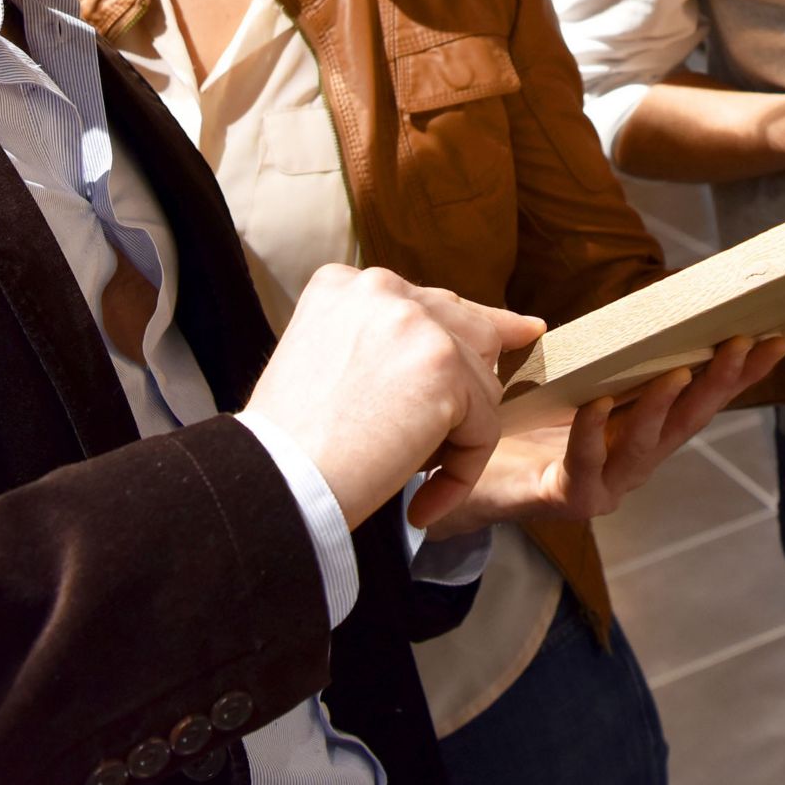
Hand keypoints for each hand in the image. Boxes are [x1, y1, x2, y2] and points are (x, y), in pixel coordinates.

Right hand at [245, 263, 544, 531]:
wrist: (271, 482)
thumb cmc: (287, 446)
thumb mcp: (319, 362)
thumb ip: (374, 344)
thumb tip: (443, 353)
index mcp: (345, 285)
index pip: (425, 302)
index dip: (459, 331)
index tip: (514, 331)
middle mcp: (382, 288)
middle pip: (466, 323)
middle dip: (480, 368)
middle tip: (492, 398)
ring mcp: (417, 323)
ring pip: (479, 380)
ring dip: (459, 435)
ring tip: (418, 478)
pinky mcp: (445, 367)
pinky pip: (483, 426)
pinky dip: (463, 471)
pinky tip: (425, 500)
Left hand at [445, 335, 784, 529]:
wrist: (460, 478)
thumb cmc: (516, 424)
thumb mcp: (567, 378)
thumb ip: (599, 354)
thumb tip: (628, 312)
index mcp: (638, 427)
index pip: (698, 396)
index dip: (737, 372)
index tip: (774, 338)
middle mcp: (631, 459)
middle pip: (688, 420)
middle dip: (720, 384)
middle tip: (747, 344)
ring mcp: (603, 484)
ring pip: (645, 445)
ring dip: (664, 407)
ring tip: (680, 370)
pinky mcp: (564, 500)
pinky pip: (584, 468)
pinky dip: (592, 435)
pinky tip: (598, 406)